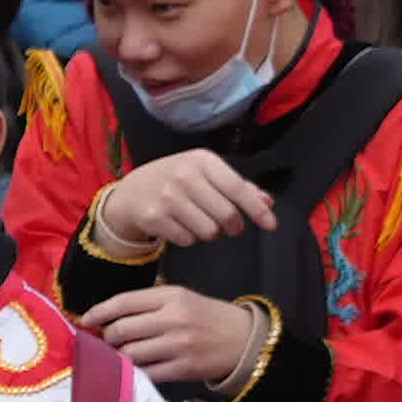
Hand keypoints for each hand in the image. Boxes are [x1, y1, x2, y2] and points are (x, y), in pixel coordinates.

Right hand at [78, 148, 279, 257]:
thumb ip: (237, 186)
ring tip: (200, 222)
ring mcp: (166, 197)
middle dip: (233, 226)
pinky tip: (181, 226)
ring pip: (208, 231)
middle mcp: (184, 175)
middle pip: (226, 214)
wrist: (130, 192)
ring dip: (210, 233)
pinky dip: (189, 238)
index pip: (237, 188)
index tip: (271, 224)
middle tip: (229, 226)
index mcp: (201, 160)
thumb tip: (267, 202)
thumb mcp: (204, 174)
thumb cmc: (175, 181)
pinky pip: (187, 240)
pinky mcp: (153, 217)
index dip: (257, 209)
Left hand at [79, 277, 267, 393]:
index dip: (98, 312)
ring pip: (130, 353)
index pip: (124, 302)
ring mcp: (179, 345)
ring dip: (119, 356)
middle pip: (121, 330)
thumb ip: (148, 304)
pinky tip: (138, 368)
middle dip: (107, 337)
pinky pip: (146, 373)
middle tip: (108, 341)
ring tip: (123, 354)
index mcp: (172, 296)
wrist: (245, 340)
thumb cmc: (207, 318)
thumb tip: (107, 316)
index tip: (84, 320)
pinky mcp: (183, 368)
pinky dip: (136, 372)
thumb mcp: (182, 298)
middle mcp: (174, 319)